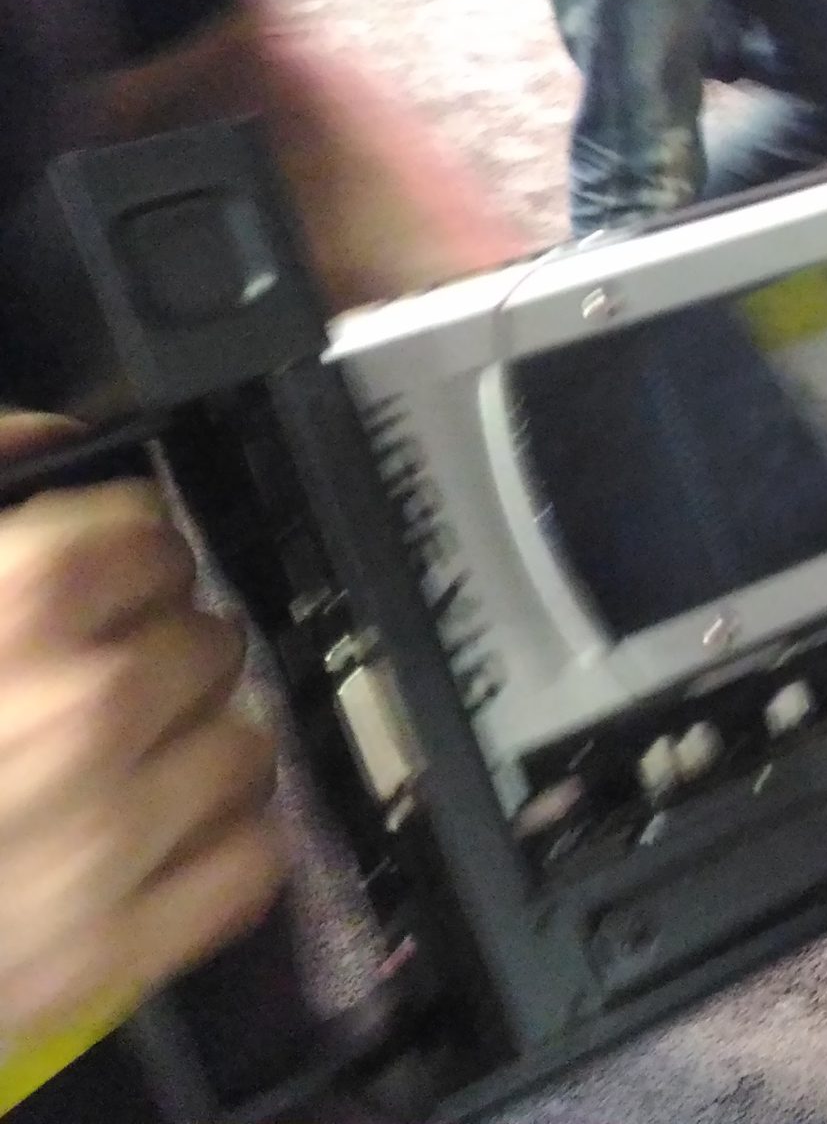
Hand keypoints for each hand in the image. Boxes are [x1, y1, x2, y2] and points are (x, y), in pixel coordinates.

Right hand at [0, 413, 288, 1034]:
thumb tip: (56, 439)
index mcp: (14, 609)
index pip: (148, 538)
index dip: (127, 551)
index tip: (109, 571)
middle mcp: (76, 713)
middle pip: (204, 636)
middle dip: (162, 646)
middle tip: (111, 668)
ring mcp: (102, 836)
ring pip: (241, 742)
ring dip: (197, 739)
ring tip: (134, 750)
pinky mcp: (110, 942)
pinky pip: (247, 858)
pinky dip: (217, 838)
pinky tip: (159, 828)